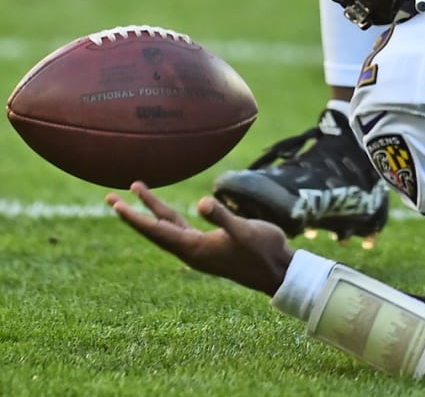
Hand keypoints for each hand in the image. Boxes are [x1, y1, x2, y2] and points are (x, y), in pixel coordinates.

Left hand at [107, 181, 293, 295]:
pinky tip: (166, 213)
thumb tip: (200, 202)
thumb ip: (222, 217)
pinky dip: (168, 217)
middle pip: (154, 229)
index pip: (157, 230)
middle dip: (132, 213)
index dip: (136, 217)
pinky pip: (180, 229)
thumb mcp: (244, 231)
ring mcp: (198, 249)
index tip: (116, 205)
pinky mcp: (208, 246)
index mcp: (194, 248)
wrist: (277, 271)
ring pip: (167, 227)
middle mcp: (190, 250)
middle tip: (110, 198)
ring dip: (150, 211)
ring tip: (137, 191)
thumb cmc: (263, 250)